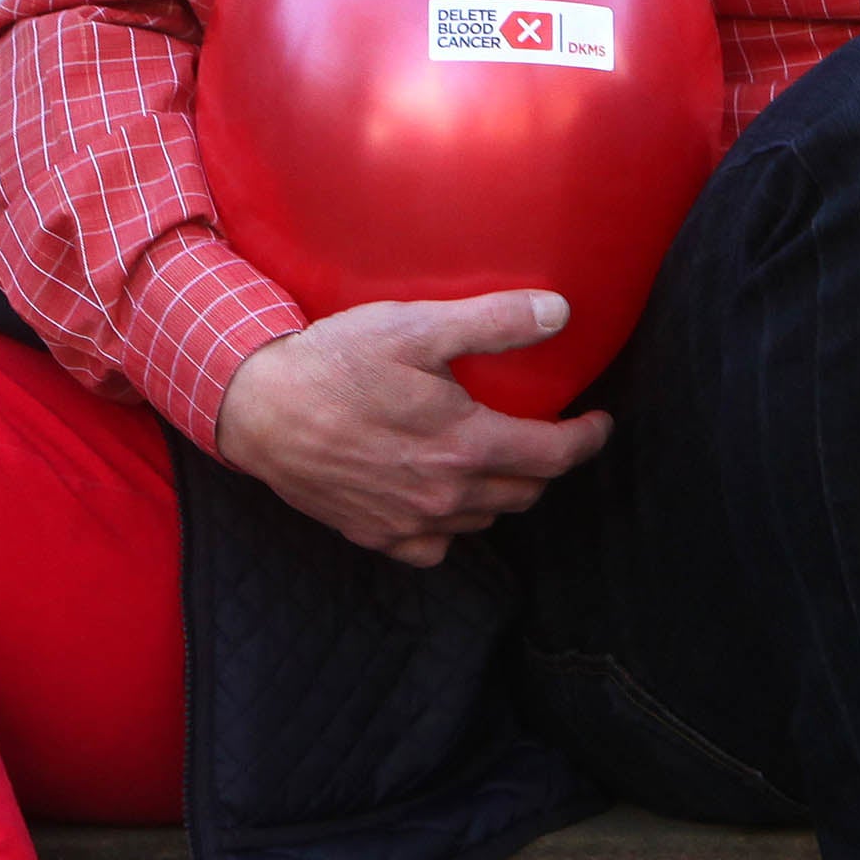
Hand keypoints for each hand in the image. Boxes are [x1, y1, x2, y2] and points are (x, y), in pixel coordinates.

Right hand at [213, 293, 613, 567]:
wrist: (261, 408)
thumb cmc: (337, 361)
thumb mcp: (417, 326)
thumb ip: (494, 322)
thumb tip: (560, 312)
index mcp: (466, 444)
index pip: (554, 456)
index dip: (586, 439)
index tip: (598, 423)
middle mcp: (445, 494)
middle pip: (524, 491)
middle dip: (546, 464)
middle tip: (547, 435)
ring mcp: (410, 521)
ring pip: (484, 518)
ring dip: (502, 492)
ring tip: (498, 460)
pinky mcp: (376, 535)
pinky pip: (435, 546)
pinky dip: (451, 525)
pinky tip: (443, 498)